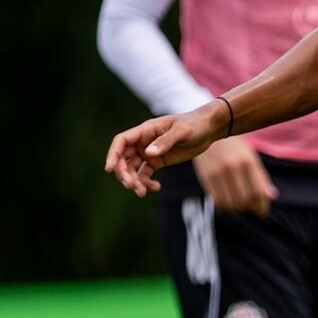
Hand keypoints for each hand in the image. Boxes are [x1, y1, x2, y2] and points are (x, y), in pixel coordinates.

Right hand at [103, 101, 229, 195]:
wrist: (208, 129)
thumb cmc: (195, 125)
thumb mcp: (182, 131)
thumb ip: (165, 142)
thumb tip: (148, 153)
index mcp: (145, 130)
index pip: (121, 142)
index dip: (113, 154)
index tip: (109, 169)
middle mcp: (143, 142)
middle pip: (124, 159)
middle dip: (125, 174)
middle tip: (132, 186)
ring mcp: (149, 152)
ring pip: (133, 169)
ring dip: (135, 181)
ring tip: (143, 192)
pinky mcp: (158, 161)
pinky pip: (145, 174)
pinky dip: (146, 183)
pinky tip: (156, 187)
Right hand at [192, 136, 277, 215]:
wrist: (208, 131)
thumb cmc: (234, 147)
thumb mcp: (250, 157)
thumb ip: (261, 177)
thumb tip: (271, 197)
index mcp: (248, 161)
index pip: (258, 191)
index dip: (262, 206)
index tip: (262, 213)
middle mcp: (234, 167)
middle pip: (244, 200)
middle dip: (249, 207)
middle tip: (249, 207)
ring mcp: (218, 172)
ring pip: (230, 203)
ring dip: (236, 208)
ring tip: (238, 205)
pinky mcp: (206, 176)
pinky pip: (216, 200)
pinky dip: (223, 206)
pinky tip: (226, 203)